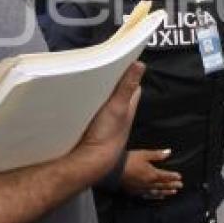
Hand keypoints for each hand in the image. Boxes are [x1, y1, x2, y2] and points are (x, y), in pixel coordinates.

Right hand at [73, 62, 144, 181]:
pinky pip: (94, 111)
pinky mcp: (93, 127)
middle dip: (115, 83)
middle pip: (120, 95)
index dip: (132, 75)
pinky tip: (83, 100)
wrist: (91, 160)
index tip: (126, 62)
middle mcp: (119, 115)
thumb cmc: (107, 135)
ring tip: (93, 80)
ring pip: (107, 103)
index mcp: (128, 108)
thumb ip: (127, 87)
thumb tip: (140, 65)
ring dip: (102, 94)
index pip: (134, 88)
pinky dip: (91, 104)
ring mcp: (106, 122)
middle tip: (107, 68)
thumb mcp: (117, 107)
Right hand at [121, 149, 182, 198]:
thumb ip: (157, 155)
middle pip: (163, 185)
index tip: (180, 177)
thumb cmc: (129, 160)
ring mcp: (142, 189)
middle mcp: (149, 183)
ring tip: (173, 192)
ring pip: (157, 191)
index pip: (165, 176)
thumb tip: (169, 152)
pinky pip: (148, 196)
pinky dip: (155, 196)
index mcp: (152, 174)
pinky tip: (159, 197)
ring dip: (166, 192)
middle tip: (180, 186)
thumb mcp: (144, 154)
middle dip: (172, 185)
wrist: (113, 170)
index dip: (173, 176)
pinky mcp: (135, 192)